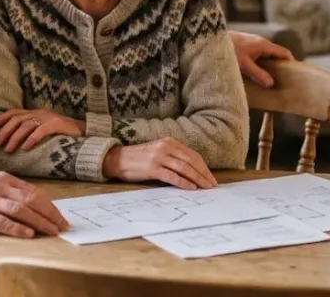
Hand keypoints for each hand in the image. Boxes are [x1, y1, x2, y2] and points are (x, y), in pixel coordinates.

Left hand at [0, 108, 83, 152]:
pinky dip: (31, 139)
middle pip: (17, 119)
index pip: (14, 112)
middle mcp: (39, 113)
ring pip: (26, 126)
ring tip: (8, 149)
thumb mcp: (43, 128)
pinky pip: (41, 131)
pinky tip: (25, 148)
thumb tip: (13, 140)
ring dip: (15, 138)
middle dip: (4, 131)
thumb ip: (31, 130)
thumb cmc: (61, 133)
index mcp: (35, 112)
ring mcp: (48, 118)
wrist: (84, 131)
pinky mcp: (56, 124)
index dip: (1, 118)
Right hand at [0, 171, 69, 237]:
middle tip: (61, 226)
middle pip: (31, 200)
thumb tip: (33, 204)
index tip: (60, 217)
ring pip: (20, 210)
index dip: (50, 206)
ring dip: (39, 222)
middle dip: (49, 214)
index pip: (34, 192)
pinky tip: (27, 233)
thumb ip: (10, 190)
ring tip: (50, 231)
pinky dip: (16, 228)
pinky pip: (0, 222)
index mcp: (4, 178)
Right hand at [101, 137, 217, 189]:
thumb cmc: (139, 158)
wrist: (117, 159)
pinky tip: (191, 187)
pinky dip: (183, 182)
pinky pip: (172, 176)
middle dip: (203, 174)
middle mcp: (166, 147)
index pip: (192, 155)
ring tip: (205, 188)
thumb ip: (174, 156)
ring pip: (184, 168)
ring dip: (197, 179)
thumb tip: (193, 171)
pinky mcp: (152, 168)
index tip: (211, 177)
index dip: (203, 167)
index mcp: (169, 142)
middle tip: (212, 185)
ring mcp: (159, 157)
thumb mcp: (159, 151)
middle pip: (191, 161)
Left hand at [228, 30, 292, 87]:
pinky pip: (259, 54)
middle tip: (283, 80)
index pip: (284, 52)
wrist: (212, 39)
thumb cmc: (228, 51)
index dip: (291, 63)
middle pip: (276, 54)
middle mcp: (261, 41)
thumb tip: (271, 84)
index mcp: (263, 45)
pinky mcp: (246, 45)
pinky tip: (256, 72)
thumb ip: (258, 74)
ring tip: (270, 78)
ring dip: (270, 65)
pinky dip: (262, 62)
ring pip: (267, 54)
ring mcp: (253, 42)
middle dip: (280, 66)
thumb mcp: (244, 65)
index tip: (294, 75)